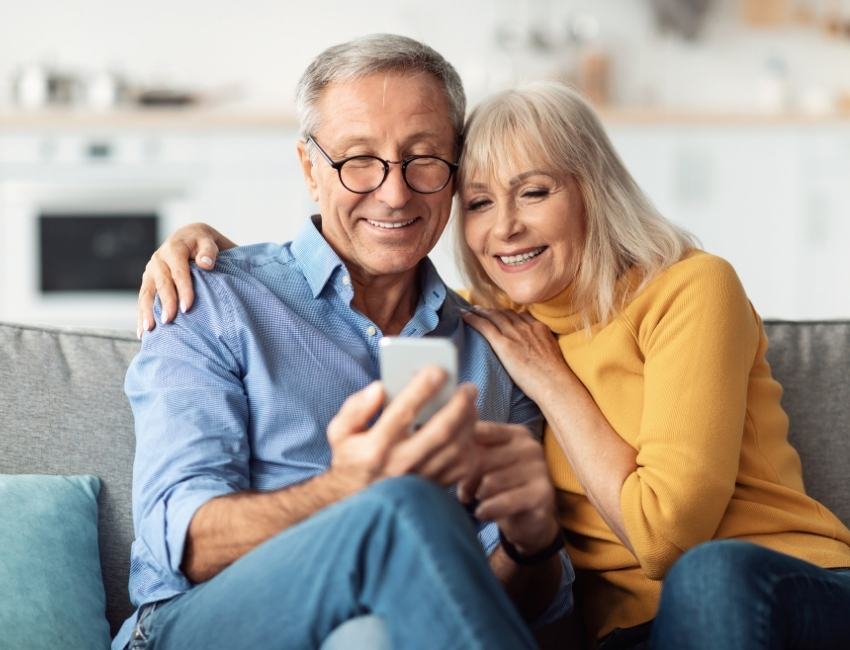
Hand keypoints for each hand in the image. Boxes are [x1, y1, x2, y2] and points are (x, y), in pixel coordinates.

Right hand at [137, 223, 236, 338]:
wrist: (188, 237)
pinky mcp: (148, 281)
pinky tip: (142, 331)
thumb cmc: (201, 243)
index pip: (179, 272)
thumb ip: (209, 251)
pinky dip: (141, 315)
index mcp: (174, 250)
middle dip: (165, 303)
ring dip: (146, 311)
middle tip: (168, 321)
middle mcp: (158, 260)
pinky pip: (142, 299)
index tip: (187, 308)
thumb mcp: (208, 241)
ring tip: (149, 329)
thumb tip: (206, 263)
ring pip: (146, 293)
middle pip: (161, 284)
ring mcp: (150, 272)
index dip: (183, 290)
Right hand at [326, 367, 479, 494]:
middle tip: (468, 387)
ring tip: (471, 403)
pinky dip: (470, 445)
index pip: (403, 412)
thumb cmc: (352, 459)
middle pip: (440, 431)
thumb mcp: (340, 432)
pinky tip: (467, 429)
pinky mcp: (434, 488)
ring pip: (456, 449)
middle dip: (459, 404)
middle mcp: (400, 464)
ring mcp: (421, 479)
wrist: (356, 505)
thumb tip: (380, 388)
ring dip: (469, 422)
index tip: (438, 369)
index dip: (422, 388)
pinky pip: (462, 467)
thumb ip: (355, 408)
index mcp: (376, 446)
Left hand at [458, 422, 558, 555]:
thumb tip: (437, 442)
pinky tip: (482, 513)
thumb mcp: (488, 464)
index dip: (458, 452)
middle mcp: (530, 446)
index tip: (448, 468)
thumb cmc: (502, 488)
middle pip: (482, 458)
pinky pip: (504, 500)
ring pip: (490, 481)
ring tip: (477, 500)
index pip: (478, 432)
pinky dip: (487, 509)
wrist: (530, 522)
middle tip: (462, 493)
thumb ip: (471, 449)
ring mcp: (539, 469)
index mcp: (516, 433)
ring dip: (477, 495)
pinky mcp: (542, 493)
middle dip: (465, 479)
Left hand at [461, 306, 569, 403]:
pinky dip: (472, 318)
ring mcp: (515, 334)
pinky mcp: (504, 343)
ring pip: (493, 316)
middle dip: (492, 310)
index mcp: (539, 328)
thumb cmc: (554, 378)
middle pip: (505, 313)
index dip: (507, 314)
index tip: (499, 314)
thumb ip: (541, 349)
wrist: (554, 383)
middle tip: (480, 309)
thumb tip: (533, 356)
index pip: (520, 315)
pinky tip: (463, 315)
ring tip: (470, 310)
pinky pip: (484, 326)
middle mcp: (526, 326)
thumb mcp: (551, 355)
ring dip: (480, 311)